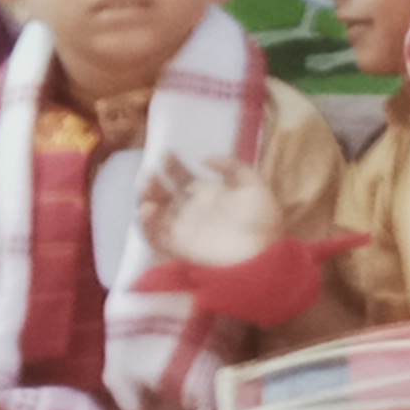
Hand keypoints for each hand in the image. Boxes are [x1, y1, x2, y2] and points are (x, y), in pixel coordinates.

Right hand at [139, 151, 284, 269]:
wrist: (263, 257)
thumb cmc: (262, 221)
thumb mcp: (253, 186)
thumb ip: (232, 166)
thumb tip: (204, 157)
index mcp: (210, 196)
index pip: (183, 178)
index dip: (173, 166)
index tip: (167, 153)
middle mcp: (193, 212)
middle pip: (164, 195)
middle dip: (155, 183)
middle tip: (152, 173)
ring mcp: (184, 231)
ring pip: (155, 215)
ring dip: (147, 200)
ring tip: (148, 188)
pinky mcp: (178, 249)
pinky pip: (155, 237)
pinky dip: (146, 224)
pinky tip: (148, 209)